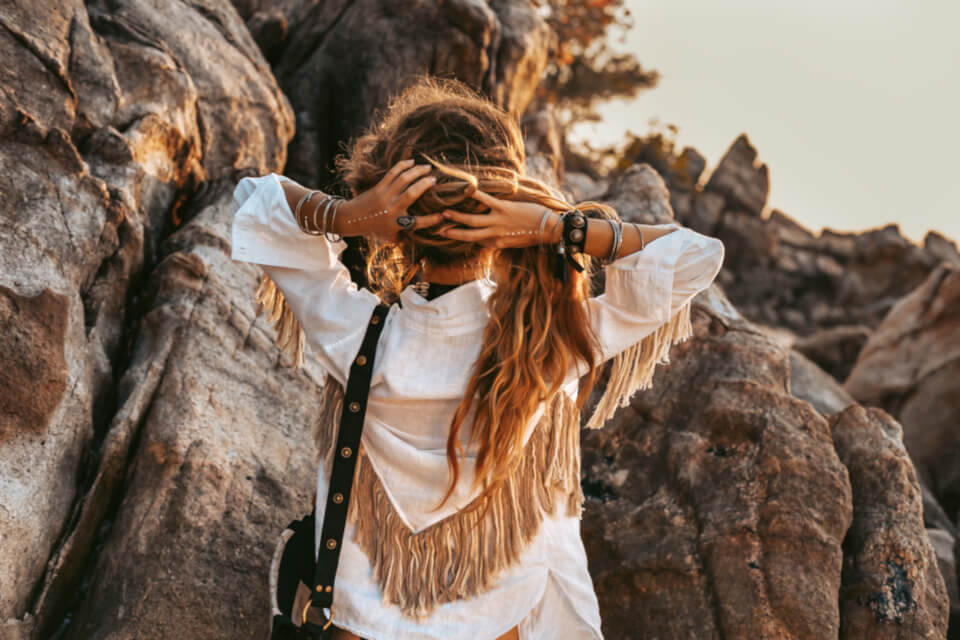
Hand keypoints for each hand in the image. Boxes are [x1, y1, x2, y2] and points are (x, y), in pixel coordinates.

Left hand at [338, 159, 446, 240]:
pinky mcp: (379, 187)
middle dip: (426, 184)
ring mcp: (385, 196)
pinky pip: (393, 173)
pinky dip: (403, 165)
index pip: (419, 222)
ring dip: (417, 171)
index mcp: (397, 223)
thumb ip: (404, 236)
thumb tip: (420, 237)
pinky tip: (412, 162)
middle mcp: (392, 209)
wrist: (350, 219)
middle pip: (413, 193)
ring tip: (427, 168)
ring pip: (404, 179)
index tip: (444, 215)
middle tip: (435, 180)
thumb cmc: (372, 229)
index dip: (433, 219)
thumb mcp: (389, 237)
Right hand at [438, 190, 559, 248]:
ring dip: (457, 216)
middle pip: (467, 234)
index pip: (474, 241)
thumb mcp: (513, 242)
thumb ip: (499, 240)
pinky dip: (476, 195)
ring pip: (472, 220)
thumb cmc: (533, 235)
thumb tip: (487, 238)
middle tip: (437, 227)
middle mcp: (494, 234)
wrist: (549, 230)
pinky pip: (486, 201)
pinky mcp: (505, 209)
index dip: (459, 238)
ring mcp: (498, 222)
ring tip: (444, 212)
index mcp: (496, 243)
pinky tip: (468, 189)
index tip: (447, 235)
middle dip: (451, 231)